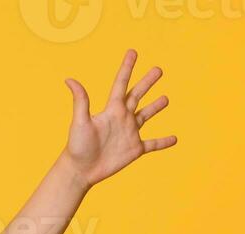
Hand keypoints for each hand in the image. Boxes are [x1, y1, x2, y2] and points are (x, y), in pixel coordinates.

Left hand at [62, 49, 176, 187]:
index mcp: (111, 109)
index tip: (133, 52)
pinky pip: (153, 144)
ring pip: (146, 116)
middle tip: (158, 69)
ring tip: (165, 99)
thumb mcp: (80, 121)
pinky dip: (163, 142)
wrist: (81, 170)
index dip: (127, 68)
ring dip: (155, 107)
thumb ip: (81, 101)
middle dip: (147, 82)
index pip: (121, 83)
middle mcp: (122, 118)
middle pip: (137, 95)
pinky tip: (175, 139)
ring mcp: (130, 133)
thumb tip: (69, 79)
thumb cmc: (77, 146)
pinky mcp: (134, 149)